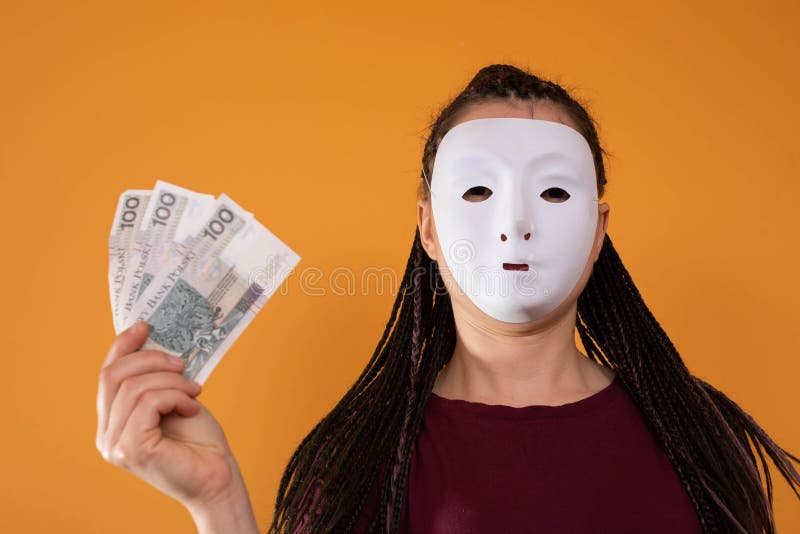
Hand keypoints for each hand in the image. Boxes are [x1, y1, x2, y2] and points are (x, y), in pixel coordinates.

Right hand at [95, 321, 241, 510]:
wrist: (217, 476)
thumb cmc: (199, 440)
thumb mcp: (173, 399)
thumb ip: (155, 379)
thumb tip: (152, 339)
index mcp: (112, 421)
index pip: (107, 375)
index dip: (123, 346)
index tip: (146, 325)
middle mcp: (106, 435)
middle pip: (114, 375)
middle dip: (151, 359)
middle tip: (182, 363)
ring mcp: (115, 444)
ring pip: (134, 387)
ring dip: (172, 381)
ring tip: (194, 391)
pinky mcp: (131, 449)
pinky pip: (148, 402)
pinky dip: (174, 397)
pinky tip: (191, 408)